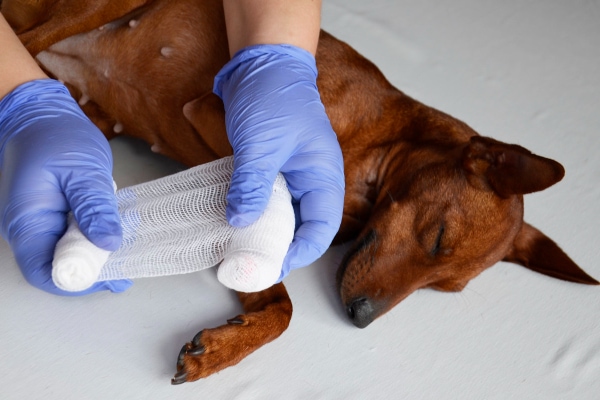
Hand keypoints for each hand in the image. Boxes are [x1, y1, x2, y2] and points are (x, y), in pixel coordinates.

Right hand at [0, 79, 131, 294]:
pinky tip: (108, 231)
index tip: (112, 278)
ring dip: (92, 254)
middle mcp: (26, 227)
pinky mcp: (48, 214)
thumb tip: (109, 244)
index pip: (44, 271)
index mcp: (27, 220)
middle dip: (91, 271)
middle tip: (125, 267)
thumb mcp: (83, 170)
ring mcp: (36, 221)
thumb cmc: (56, 136)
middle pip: (55, 266)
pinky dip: (89, 237)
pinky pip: (67, 236)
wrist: (39, 114)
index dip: (78, 281)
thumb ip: (94, 207)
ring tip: (122, 250)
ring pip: (64, 252)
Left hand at [214, 44, 344, 280]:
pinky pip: (265, 197)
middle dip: (279, 246)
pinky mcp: (272, 168)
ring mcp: (291, 173)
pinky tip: (234, 220)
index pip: (321, 226)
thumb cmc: (272, 96)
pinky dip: (251, 210)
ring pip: (281, 213)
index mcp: (322, 175)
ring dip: (262, 230)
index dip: (301, 250)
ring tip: (240, 248)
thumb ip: (252, 185)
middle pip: (302, 225)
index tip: (273, 264)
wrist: (260, 63)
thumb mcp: (260, 145)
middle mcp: (310, 178)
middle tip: (252, 263)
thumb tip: (240, 221)